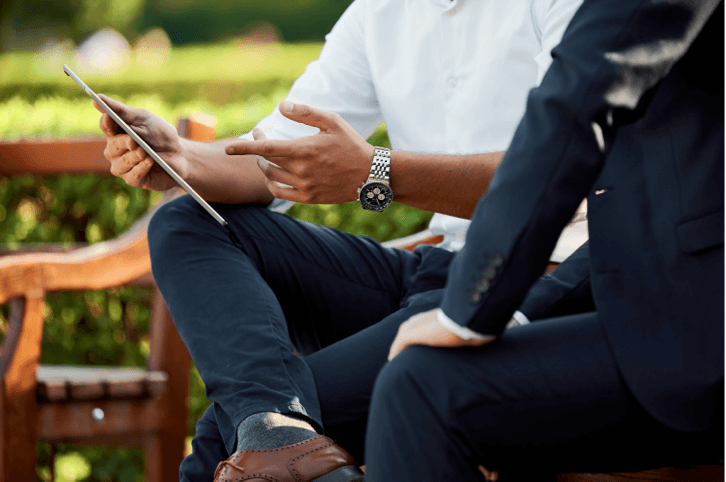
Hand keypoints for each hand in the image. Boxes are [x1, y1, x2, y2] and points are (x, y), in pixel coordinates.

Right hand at [94, 94, 184, 190]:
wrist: (181, 155)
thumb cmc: (161, 135)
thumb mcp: (144, 119)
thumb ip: (122, 111)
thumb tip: (97, 97)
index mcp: (117, 132)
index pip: (105, 126)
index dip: (107, 122)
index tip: (110, 117)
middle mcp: (116, 150)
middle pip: (112, 146)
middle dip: (123, 143)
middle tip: (133, 141)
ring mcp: (123, 166)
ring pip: (121, 163)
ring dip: (134, 157)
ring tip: (146, 152)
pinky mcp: (134, 179)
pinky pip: (132, 176)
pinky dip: (141, 168)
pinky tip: (150, 161)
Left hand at [225, 101, 374, 203]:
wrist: (369, 174)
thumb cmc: (351, 144)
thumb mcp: (332, 121)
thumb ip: (305, 113)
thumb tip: (281, 106)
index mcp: (303, 150)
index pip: (266, 148)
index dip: (244, 147)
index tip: (228, 148)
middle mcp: (301, 170)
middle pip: (266, 161)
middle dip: (258, 149)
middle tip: (262, 136)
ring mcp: (304, 186)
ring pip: (271, 177)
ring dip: (264, 165)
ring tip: (268, 155)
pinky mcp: (308, 198)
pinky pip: (279, 193)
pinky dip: (271, 184)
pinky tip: (272, 175)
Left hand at [388, 309, 495, 360]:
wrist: (467, 319)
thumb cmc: (475, 322)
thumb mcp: (474, 325)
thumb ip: (475, 328)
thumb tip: (497, 332)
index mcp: (435, 315)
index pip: (421, 325)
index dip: (418, 335)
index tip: (419, 346)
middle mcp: (422, 318)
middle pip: (408, 330)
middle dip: (405, 342)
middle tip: (403, 355)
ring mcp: (416, 326)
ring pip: (402, 338)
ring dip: (399, 349)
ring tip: (397, 362)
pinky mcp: (411, 334)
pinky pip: (398, 345)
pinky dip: (395, 353)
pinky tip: (393, 362)